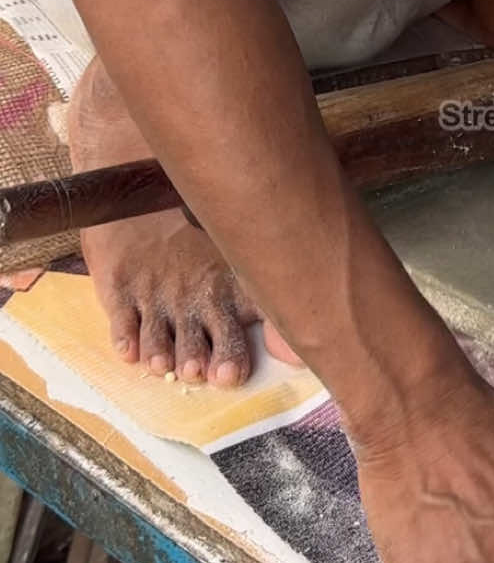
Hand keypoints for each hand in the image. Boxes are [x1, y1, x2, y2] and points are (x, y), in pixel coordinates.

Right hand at [80, 209, 299, 384]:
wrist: (142, 188)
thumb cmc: (201, 227)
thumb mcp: (239, 251)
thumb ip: (265, 291)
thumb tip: (303, 335)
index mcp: (224, 290)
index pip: (232, 331)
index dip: (231, 355)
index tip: (229, 374)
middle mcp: (190, 297)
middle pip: (193, 341)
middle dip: (196, 356)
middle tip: (197, 369)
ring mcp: (154, 295)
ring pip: (156, 335)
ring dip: (160, 350)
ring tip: (162, 363)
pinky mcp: (120, 289)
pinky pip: (120, 317)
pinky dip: (125, 336)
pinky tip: (129, 351)